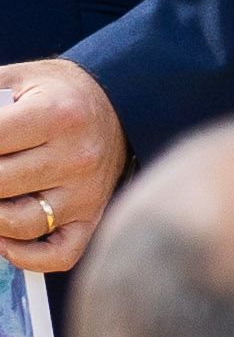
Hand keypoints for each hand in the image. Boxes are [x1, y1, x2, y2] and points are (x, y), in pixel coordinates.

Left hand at [0, 60, 127, 273]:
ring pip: (20, 223)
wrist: (117, 103)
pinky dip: (25, 256)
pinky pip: (59, 254)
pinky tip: (3, 239)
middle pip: (0, 184)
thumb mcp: (17, 80)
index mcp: (58, 114)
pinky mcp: (92, 215)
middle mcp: (78, 156)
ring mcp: (87, 191)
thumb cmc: (56, 94)